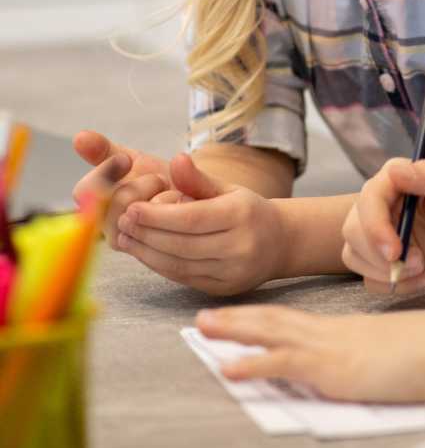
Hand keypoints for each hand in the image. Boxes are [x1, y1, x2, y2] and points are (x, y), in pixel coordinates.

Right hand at [73, 130, 171, 248]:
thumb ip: (103, 150)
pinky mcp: (146, 251)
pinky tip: (180, 205)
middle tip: (159, 180)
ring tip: (169, 193)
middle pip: (117, 200)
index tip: (126, 160)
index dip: (106, 174)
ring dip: (162, 197)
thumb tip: (79, 137)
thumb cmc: (154, 178)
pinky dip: (174, 210)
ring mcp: (125, 240)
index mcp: (96, 202)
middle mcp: (105, 225)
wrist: (190, 194)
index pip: (85, 192)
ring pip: (140, 215)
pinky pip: (160, 228)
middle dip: (144, 183)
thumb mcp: (131, 159)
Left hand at [115, 153, 286, 295]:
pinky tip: (144, 253)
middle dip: (146, 234)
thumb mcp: (228, 189)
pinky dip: (159, 266)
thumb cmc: (248, 211)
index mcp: (242, 214)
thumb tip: (175, 159)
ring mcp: (232, 271)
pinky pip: (183, 278)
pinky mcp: (223, 288)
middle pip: (181, 244)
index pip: (191, 218)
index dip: (157, 216)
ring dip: (147, 253)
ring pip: (179, 265)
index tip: (131, 208)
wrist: (280, 242)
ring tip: (126, 238)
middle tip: (121, 223)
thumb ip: (197, 179)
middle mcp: (240, 245)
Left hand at [195, 304, 424, 402]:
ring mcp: (335, 347)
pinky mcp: (337, 367)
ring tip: (204, 329)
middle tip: (205, 317)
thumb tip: (367, 365)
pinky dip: (255, 364)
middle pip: (278, 320)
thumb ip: (376, 355)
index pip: (298, 321)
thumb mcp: (399, 349)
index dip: (266, 318)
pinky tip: (231, 368)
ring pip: (273, 332)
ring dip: (235, 331)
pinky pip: (286, 363)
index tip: (241, 317)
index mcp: (349, 329)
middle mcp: (336, 332)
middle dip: (240, 319)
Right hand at [341, 159, 424, 294]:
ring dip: (386, 272)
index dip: (375, 228)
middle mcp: (378, 204)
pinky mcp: (382, 256)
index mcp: (392, 180)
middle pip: (353, 231)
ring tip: (422, 269)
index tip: (395, 252)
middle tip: (417, 262)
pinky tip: (423, 279)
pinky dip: (394, 285)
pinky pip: (370, 277)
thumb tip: (395, 171)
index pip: (368, 202)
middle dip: (380, 256)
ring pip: (355, 256)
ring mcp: (377, 231)